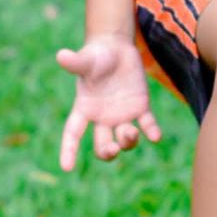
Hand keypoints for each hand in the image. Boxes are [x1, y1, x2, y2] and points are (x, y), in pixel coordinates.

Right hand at [55, 33, 162, 170]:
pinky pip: (147, 125)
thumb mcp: (86, 60)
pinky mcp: (140, 107)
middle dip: (107, 152)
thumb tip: (61, 55)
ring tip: (131, 132)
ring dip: (128, 141)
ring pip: (125, 139)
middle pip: (103, 145)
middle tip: (113, 149)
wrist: (116, 48)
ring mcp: (122, 115)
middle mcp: (103, 117)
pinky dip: (152, 132)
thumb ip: (75, 63)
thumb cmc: (96, 56)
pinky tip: (155, 136)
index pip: (73, 133)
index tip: (66, 167)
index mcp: (84, 109)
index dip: (69, 150)